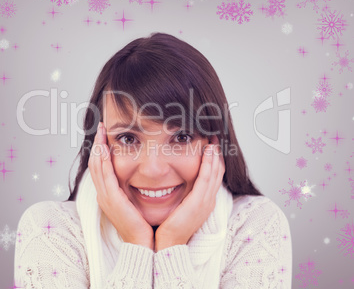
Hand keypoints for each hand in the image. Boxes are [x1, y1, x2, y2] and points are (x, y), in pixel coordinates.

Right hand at [88, 122, 153, 249]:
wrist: (141, 244)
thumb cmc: (141, 224)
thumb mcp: (133, 203)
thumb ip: (131, 189)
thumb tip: (138, 176)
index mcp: (107, 195)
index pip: (99, 167)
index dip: (100, 150)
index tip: (104, 135)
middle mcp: (102, 194)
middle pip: (95, 164)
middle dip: (96, 144)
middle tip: (100, 127)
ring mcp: (105, 197)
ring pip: (97, 167)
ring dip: (98, 147)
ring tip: (100, 132)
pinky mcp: (112, 200)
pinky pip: (105, 176)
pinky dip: (103, 161)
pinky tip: (104, 148)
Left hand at [154, 136, 224, 251]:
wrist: (166, 246)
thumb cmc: (168, 228)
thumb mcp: (178, 208)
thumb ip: (180, 195)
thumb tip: (174, 182)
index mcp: (204, 202)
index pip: (213, 177)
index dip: (213, 161)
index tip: (210, 146)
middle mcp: (208, 201)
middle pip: (217, 172)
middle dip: (217, 155)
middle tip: (215, 138)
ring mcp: (206, 202)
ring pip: (215, 172)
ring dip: (215, 155)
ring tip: (213, 140)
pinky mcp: (199, 203)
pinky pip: (207, 178)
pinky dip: (209, 163)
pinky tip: (209, 150)